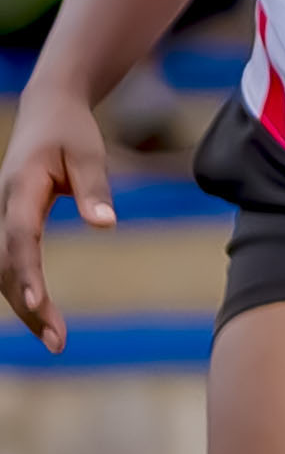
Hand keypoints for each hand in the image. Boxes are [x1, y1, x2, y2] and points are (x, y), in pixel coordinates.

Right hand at [0, 85, 115, 350]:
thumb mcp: (89, 154)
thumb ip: (95, 189)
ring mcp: (2, 215)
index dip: (25, 272)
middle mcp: (3, 205)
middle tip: (57, 342)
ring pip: (3, 268)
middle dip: (28, 304)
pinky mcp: (10, 223)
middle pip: (5, 263)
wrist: (47, 111)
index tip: (39, 304)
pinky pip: (10, 262)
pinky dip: (22, 290)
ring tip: (56, 340)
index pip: (19, 236)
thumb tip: (105, 226)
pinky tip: (43, 316)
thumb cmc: (71, 131)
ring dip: (25, 305)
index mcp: (20, 187)